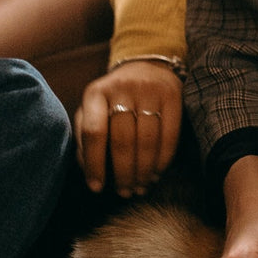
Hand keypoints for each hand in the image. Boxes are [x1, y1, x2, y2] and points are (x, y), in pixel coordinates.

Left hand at [75, 61, 182, 196]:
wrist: (146, 65)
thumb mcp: (92, 108)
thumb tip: (88, 170)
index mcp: (96, 93)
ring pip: (147, 140)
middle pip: (123, 139)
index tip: (96, 187)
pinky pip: (170, 134)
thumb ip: (84, 136)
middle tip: (125, 192)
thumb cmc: (114, 97)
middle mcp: (123, 88)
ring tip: (141, 187)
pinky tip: (157, 173)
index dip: (95, 163)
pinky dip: (164, 159)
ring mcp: (150, 90)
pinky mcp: (173, 95)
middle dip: (124, 172)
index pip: (94, 132)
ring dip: (144, 170)